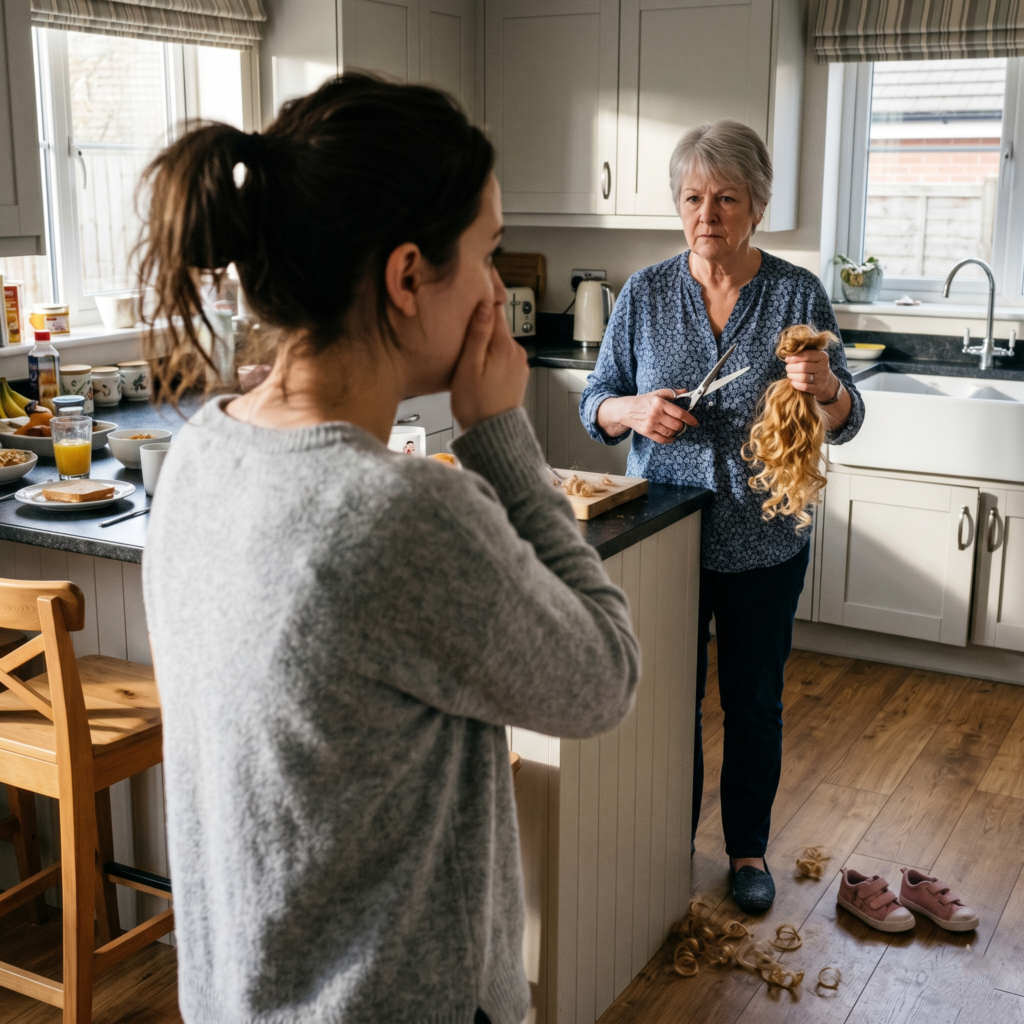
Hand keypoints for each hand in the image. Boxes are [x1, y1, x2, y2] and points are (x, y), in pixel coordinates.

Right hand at [450, 299, 528, 430]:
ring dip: (486, 346)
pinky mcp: (518, 375)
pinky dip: (492, 359)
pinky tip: (481, 372)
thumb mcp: (469, 365)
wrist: (491, 435)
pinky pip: (503, 358)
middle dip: (481, 328)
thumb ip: (478, 333)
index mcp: (504, 345)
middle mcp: (517, 352)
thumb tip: (486, 304)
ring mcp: (520, 364)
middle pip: (498, 327)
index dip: (482, 302)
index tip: (470, 300)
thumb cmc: (475, 404)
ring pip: (500, 343)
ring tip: (470, 359)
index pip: (495, 309)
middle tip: (461, 338)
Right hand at [597, 390, 697, 443]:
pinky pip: (662, 439)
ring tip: (675, 429)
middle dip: (682, 426)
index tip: (694, 422)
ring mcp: (651, 424)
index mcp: (660, 403)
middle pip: (676, 425)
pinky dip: (669, 439)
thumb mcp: (656, 394)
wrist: (626, 410)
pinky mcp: (647, 432)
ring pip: (670, 432)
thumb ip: (671, 393)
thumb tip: (685, 392)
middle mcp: (655, 414)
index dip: (689, 419)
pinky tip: (671, 436)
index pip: (679, 413)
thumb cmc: (642, 402)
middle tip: (682, 424)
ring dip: (676, 432)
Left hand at [784, 350, 836, 400]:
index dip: (794, 357)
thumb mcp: (813, 357)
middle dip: (791, 367)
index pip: (806, 355)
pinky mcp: (818, 388)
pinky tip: (793, 381)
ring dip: (792, 376)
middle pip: (803, 367)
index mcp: (823, 356)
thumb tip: (787, 352)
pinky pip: (804, 387)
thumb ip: (803, 353)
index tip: (787, 359)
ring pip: (803, 377)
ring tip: (790, 374)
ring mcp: (822, 379)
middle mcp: (824, 367)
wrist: (826, 382)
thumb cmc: (815, 366)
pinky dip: (795, 384)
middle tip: (788, 368)